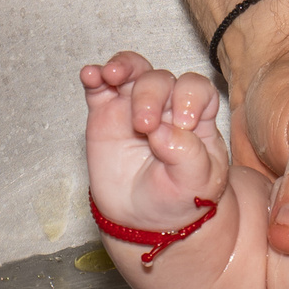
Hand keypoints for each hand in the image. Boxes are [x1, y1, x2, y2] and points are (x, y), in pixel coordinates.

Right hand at [82, 53, 231, 227]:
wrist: (146, 221)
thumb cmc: (179, 197)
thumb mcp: (196, 183)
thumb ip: (188, 155)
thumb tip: (163, 131)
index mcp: (197, 117)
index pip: (197, 89)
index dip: (191, 97)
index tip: (183, 123)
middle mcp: (167, 105)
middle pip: (161, 80)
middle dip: (151, 96)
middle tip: (145, 126)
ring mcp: (134, 105)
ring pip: (132, 72)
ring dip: (123, 67)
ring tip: (113, 75)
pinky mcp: (105, 114)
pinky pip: (99, 88)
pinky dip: (94, 76)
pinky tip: (90, 75)